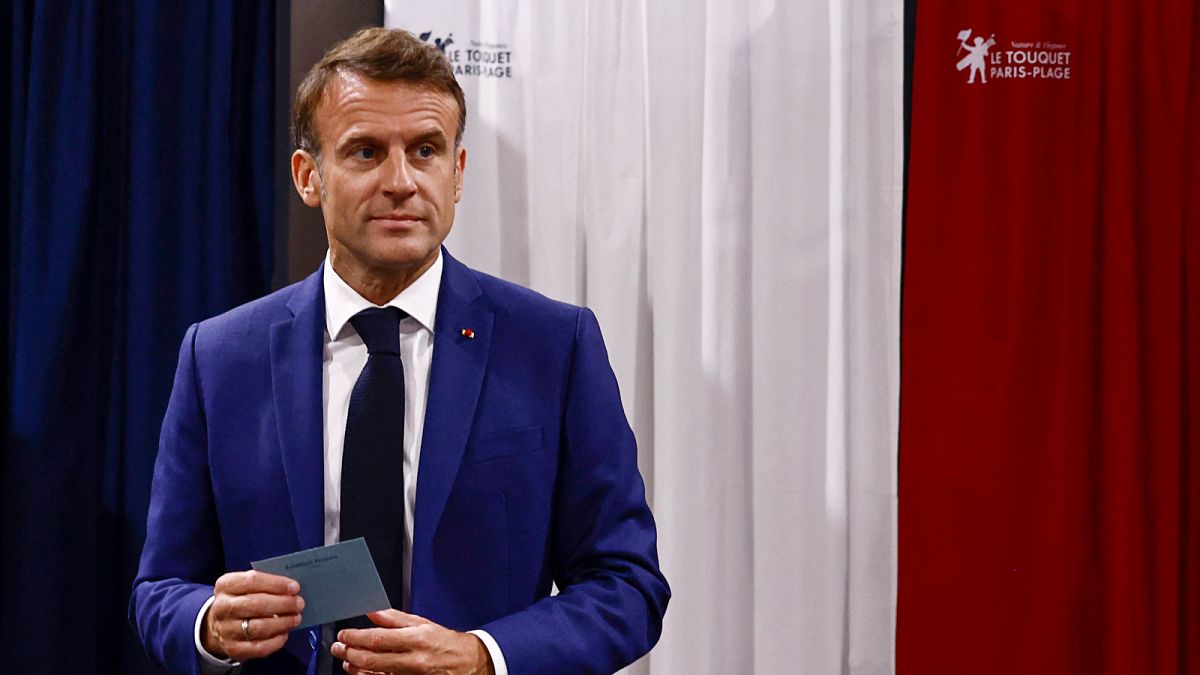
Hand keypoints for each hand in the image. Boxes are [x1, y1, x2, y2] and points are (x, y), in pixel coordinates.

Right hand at [201, 570, 303, 660]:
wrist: (217, 625)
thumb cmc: (239, 600)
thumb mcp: (244, 585)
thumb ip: (265, 584)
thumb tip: (292, 589)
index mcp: (226, 585)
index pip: (252, 581)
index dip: (277, 584)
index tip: (294, 587)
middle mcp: (222, 607)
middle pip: (257, 604)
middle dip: (283, 604)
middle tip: (299, 604)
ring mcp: (226, 630)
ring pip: (260, 627)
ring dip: (283, 622)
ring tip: (295, 618)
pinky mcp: (233, 649)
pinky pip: (260, 647)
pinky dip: (276, 640)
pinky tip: (285, 633)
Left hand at [332, 609, 493, 674]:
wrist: (467, 664)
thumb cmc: (445, 643)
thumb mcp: (423, 624)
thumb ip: (395, 619)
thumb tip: (373, 611)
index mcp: (416, 639)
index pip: (378, 639)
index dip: (356, 637)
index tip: (344, 634)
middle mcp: (412, 660)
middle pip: (372, 659)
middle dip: (349, 652)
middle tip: (338, 647)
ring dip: (355, 667)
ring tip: (346, 659)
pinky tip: (360, 672)